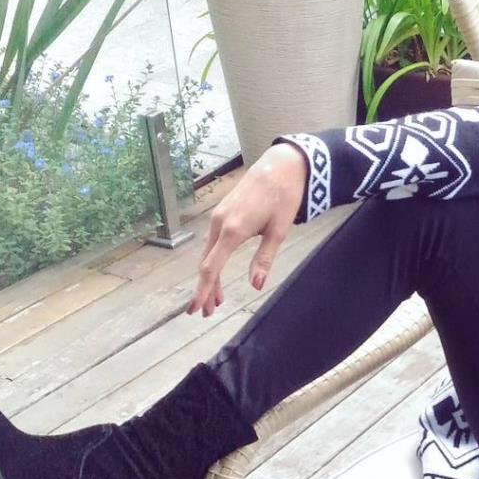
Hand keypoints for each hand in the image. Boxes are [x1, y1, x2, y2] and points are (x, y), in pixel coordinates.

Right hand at [186, 142, 308, 316]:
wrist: (281, 165)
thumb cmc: (283, 197)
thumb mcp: (278, 231)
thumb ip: (264, 259)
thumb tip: (256, 286)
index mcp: (232, 230)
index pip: (211, 267)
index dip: (202, 290)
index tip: (195, 308)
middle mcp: (219, 223)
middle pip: (207, 263)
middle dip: (206, 289)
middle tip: (206, 313)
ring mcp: (218, 216)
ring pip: (208, 253)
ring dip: (210, 276)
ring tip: (215, 299)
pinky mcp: (223, 212)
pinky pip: (212, 242)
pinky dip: (213, 259)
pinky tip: (217, 270)